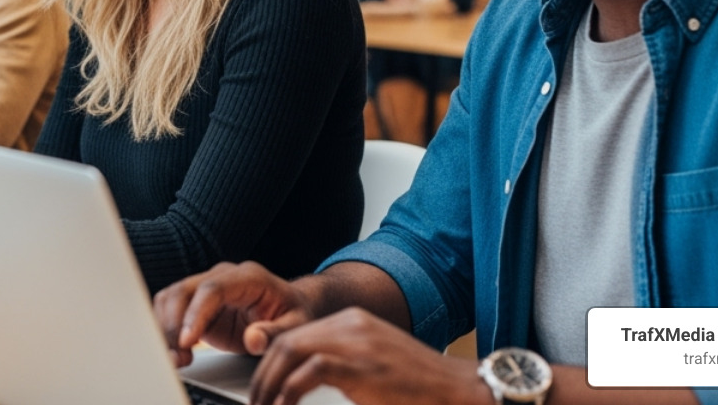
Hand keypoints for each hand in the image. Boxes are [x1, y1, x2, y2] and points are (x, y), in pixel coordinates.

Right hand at [153, 261, 314, 367]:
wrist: (289, 306)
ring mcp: (206, 288)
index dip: (196, 313)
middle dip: (174, 324)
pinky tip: (176, 352)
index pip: (212, 289)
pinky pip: (171, 310)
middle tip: (178, 356)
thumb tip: (253, 339)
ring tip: (177, 358)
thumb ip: (275, 332)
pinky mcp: (197, 304)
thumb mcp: (296, 324)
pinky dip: (167, 330)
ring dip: (166, 329)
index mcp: (247, 277)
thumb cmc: (293, 312)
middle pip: (184, 290)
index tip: (187, 340)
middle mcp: (222, 277)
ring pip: (171, 298)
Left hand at [249, 308, 488, 404]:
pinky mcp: (362, 365)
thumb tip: (306, 383)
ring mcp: (356, 341)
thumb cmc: (421, 387)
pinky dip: (289, 390)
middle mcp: (351, 324)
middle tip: (256, 403)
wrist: (461, 390)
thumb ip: (343, 367)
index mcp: (352, 322)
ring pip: (290, 350)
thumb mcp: (374, 368)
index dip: (270, 363)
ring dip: (268, 383)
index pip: (295, 335)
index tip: (262, 389)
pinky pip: (310, 370)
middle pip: (285, 340)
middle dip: (262, 375)